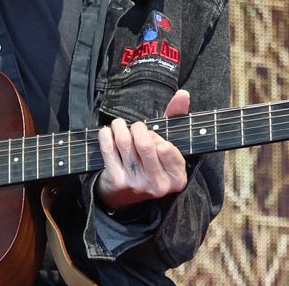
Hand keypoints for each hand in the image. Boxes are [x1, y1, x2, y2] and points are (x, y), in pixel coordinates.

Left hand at [94, 90, 190, 210]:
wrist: (127, 194)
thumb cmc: (152, 161)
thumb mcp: (169, 142)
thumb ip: (177, 116)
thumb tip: (183, 94)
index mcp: (177, 177)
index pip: (166, 147)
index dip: (156, 135)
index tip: (152, 136)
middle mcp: (158, 185)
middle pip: (145, 144)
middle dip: (138, 128)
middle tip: (136, 127)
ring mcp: (137, 184)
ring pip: (125, 143)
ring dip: (120, 127)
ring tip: (119, 125)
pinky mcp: (117, 182)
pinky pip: (108, 150)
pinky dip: (106, 135)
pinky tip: (107, 132)